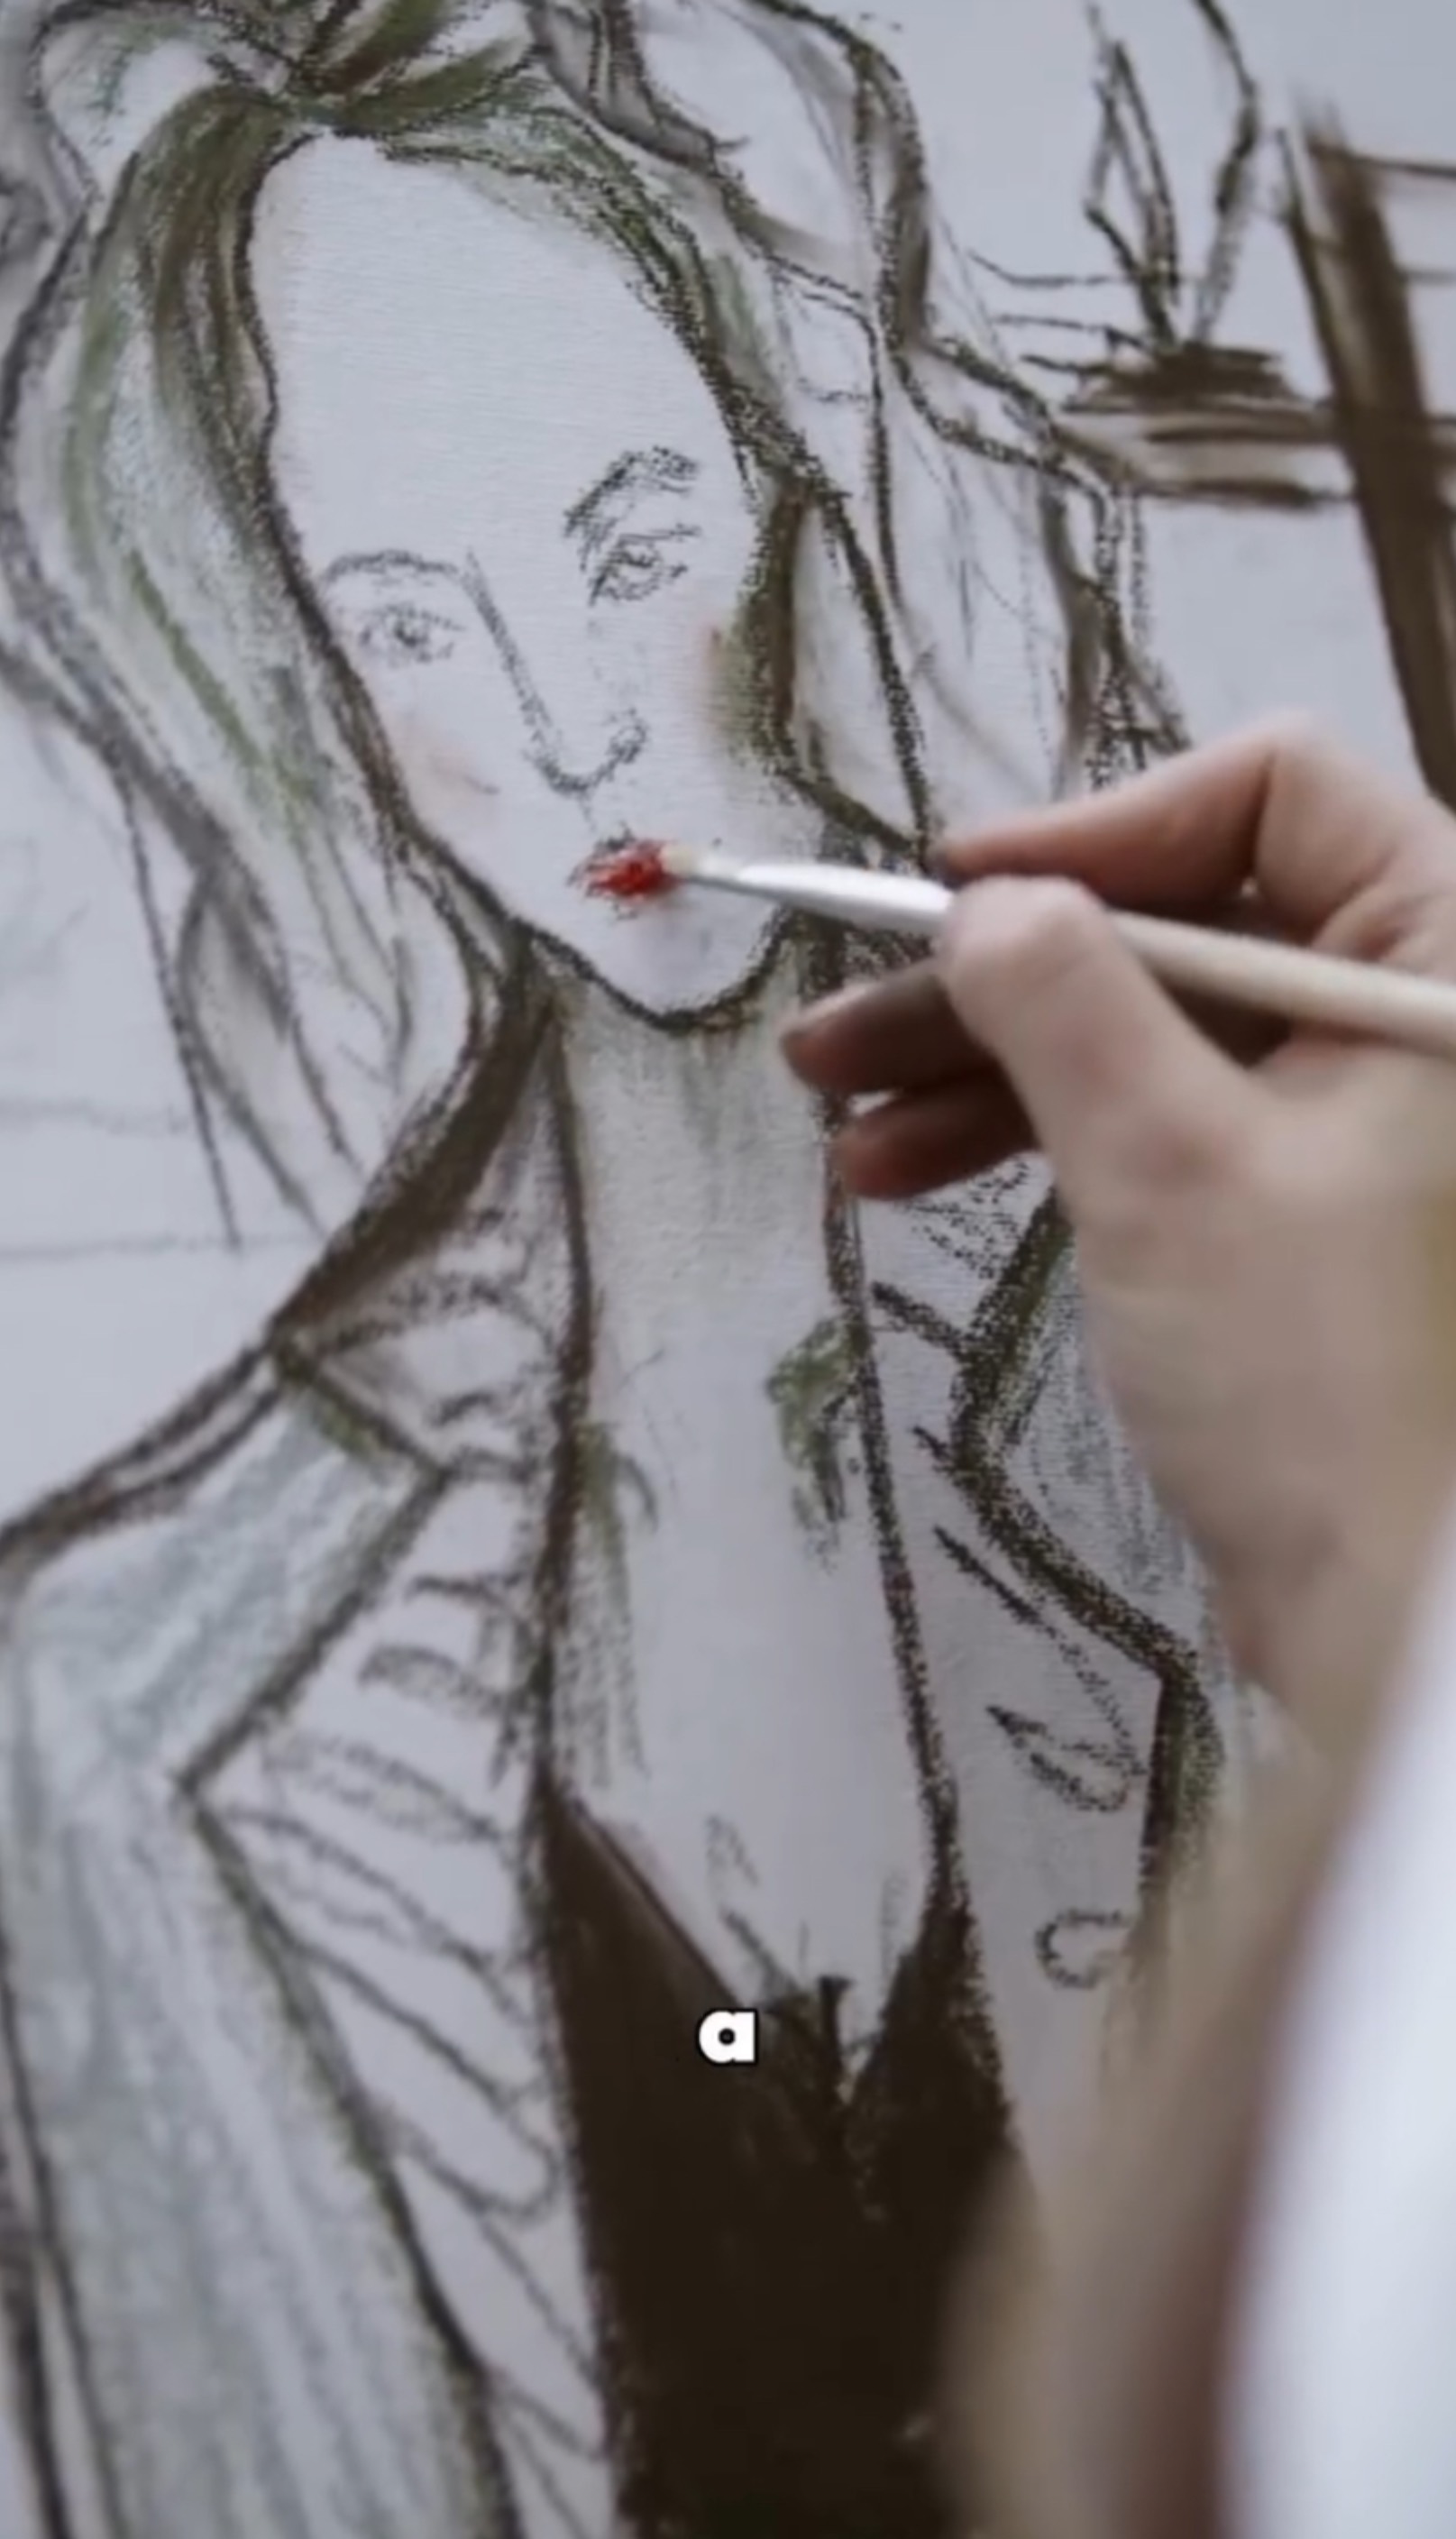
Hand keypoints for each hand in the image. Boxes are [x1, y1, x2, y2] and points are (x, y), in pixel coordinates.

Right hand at [781, 719, 1455, 1725]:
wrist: (1388, 1622)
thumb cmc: (1313, 1379)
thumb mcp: (1166, 1161)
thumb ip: (1063, 995)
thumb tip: (982, 900)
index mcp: (1444, 955)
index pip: (1275, 792)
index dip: (1103, 828)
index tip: (956, 895)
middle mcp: (1416, 1010)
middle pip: (1189, 915)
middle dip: (1002, 973)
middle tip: (837, 1023)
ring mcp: (1364, 1113)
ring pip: (1154, 1026)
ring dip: (990, 1060)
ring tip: (835, 1111)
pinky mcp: (1306, 1203)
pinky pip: (1163, 1118)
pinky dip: (1044, 1136)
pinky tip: (905, 1175)